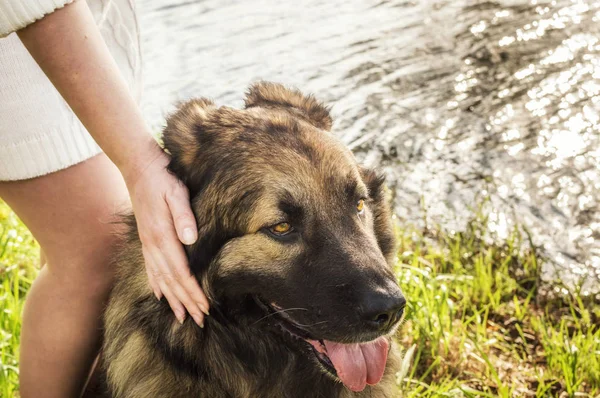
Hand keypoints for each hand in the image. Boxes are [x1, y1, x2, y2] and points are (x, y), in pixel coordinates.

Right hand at [124, 146, 208, 326]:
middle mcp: (152, 244)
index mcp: (162, 235)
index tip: (205, 307)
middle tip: (199, 321)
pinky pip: (150, 268)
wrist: (138, 167)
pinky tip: (160, 295)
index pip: (181, 272)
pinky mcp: (146, 239)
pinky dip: (156, 285)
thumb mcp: (177, 191)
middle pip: (171, 281)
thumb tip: (191, 239)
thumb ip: (183, 215)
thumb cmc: (163, 178)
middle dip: (186, 302)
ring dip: (172, 300)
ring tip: (181, 318)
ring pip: (160, 279)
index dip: (193, 292)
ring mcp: (147, 243)